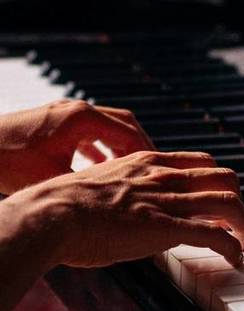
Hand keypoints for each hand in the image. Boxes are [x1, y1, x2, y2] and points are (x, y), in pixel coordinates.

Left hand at [0, 100, 153, 194]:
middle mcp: (75, 110)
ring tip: (131, 171)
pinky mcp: (51, 121)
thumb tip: (119, 201)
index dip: (149, 154)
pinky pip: (87, 130)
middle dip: (140, 147)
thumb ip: (92, 185)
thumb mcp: (56, 179)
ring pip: (106, 126)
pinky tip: (99, 167)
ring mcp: (62, 113)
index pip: (130, 133)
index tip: (161, 173)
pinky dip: (99, 146)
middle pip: (124, 123)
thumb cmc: (7, 162)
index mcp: (82, 119)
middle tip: (153, 171)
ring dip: (120, 146)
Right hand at [6, 150, 243, 267]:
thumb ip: (127, 192)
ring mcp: (168, 201)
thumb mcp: (104, 184)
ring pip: (230, 203)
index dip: (218, 181)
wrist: (53, 214)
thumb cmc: (65, 205)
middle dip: (239, 200)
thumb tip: (131, 210)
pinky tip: (234, 259)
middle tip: (236, 222)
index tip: (220, 198)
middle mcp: (165, 177)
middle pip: (226, 178)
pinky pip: (215, 235)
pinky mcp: (167, 228)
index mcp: (149, 162)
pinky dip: (232, 247)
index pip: (202, 162)